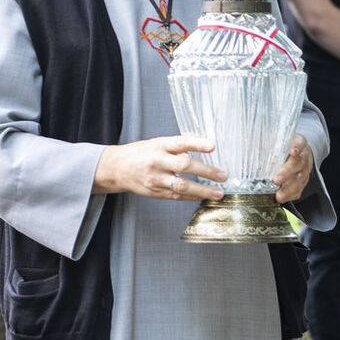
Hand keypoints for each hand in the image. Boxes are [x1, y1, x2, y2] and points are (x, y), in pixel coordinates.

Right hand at [93, 136, 226, 199]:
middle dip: (206, 171)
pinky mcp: (156, 192)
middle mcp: (158, 161)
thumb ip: (177, 146)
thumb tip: (204, 146)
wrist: (117, 169)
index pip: (181, 142)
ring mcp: (156, 179)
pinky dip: (192, 196)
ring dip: (203, 190)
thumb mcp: (157, 143)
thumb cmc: (140, 153)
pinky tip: (204, 197)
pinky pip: (177, 195)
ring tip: (218, 193)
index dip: (197, 143)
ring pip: (182, 185)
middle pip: (184, 165)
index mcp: (159, 145)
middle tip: (222, 175)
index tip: (213, 146)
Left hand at [273, 135, 312, 203]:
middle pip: (298, 164)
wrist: (297, 152)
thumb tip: (260, 156)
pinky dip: (290, 195)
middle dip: (287, 173)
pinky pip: (299, 190)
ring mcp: (305, 170)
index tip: (293, 151)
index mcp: (298, 143)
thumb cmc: (283, 147)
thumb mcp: (277, 142)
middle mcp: (303, 157)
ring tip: (279, 195)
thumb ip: (270, 147)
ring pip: (299, 180)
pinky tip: (282, 198)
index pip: (300, 142)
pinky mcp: (303, 181)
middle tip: (276, 180)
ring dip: (288, 189)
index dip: (297, 147)